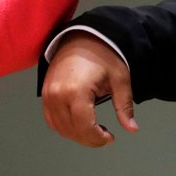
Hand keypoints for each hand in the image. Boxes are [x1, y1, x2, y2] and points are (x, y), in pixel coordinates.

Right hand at [42, 31, 136, 146]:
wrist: (83, 36)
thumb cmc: (102, 54)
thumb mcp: (120, 79)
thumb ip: (124, 106)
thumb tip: (132, 128)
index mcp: (76, 91)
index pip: (84, 128)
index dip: (98, 139)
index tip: (109, 138)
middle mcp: (57, 94)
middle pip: (72, 131)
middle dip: (90, 139)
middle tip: (104, 135)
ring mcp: (48, 94)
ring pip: (60, 128)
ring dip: (77, 135)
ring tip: (93, 129)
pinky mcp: (44, 92)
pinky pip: (51, 119)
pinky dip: (64, 126)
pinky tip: (79, 122)